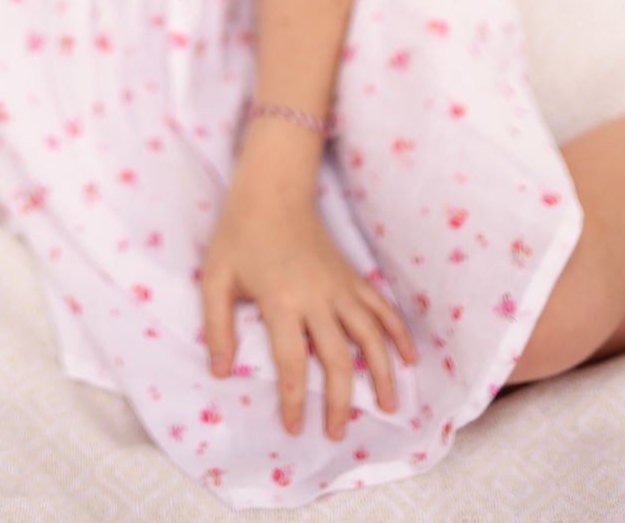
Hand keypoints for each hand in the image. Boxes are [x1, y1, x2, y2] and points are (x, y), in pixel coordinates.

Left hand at [201, 158, 417, 439]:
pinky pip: (382, 307)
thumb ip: (216, 327)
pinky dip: (398, 333)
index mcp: (281, 301)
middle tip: (339, 434)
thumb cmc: (239, 234)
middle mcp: (317, 297)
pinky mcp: (351, 276)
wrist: (272, 190)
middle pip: (338, 359)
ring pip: (371, 336)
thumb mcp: (215, 278)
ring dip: (383, 373)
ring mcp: (340, 286)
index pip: (292, 363)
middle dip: (340, 402)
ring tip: (390, 407)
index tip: (296, 428)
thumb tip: (220, 372)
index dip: (295, 400)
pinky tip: (409, 358)